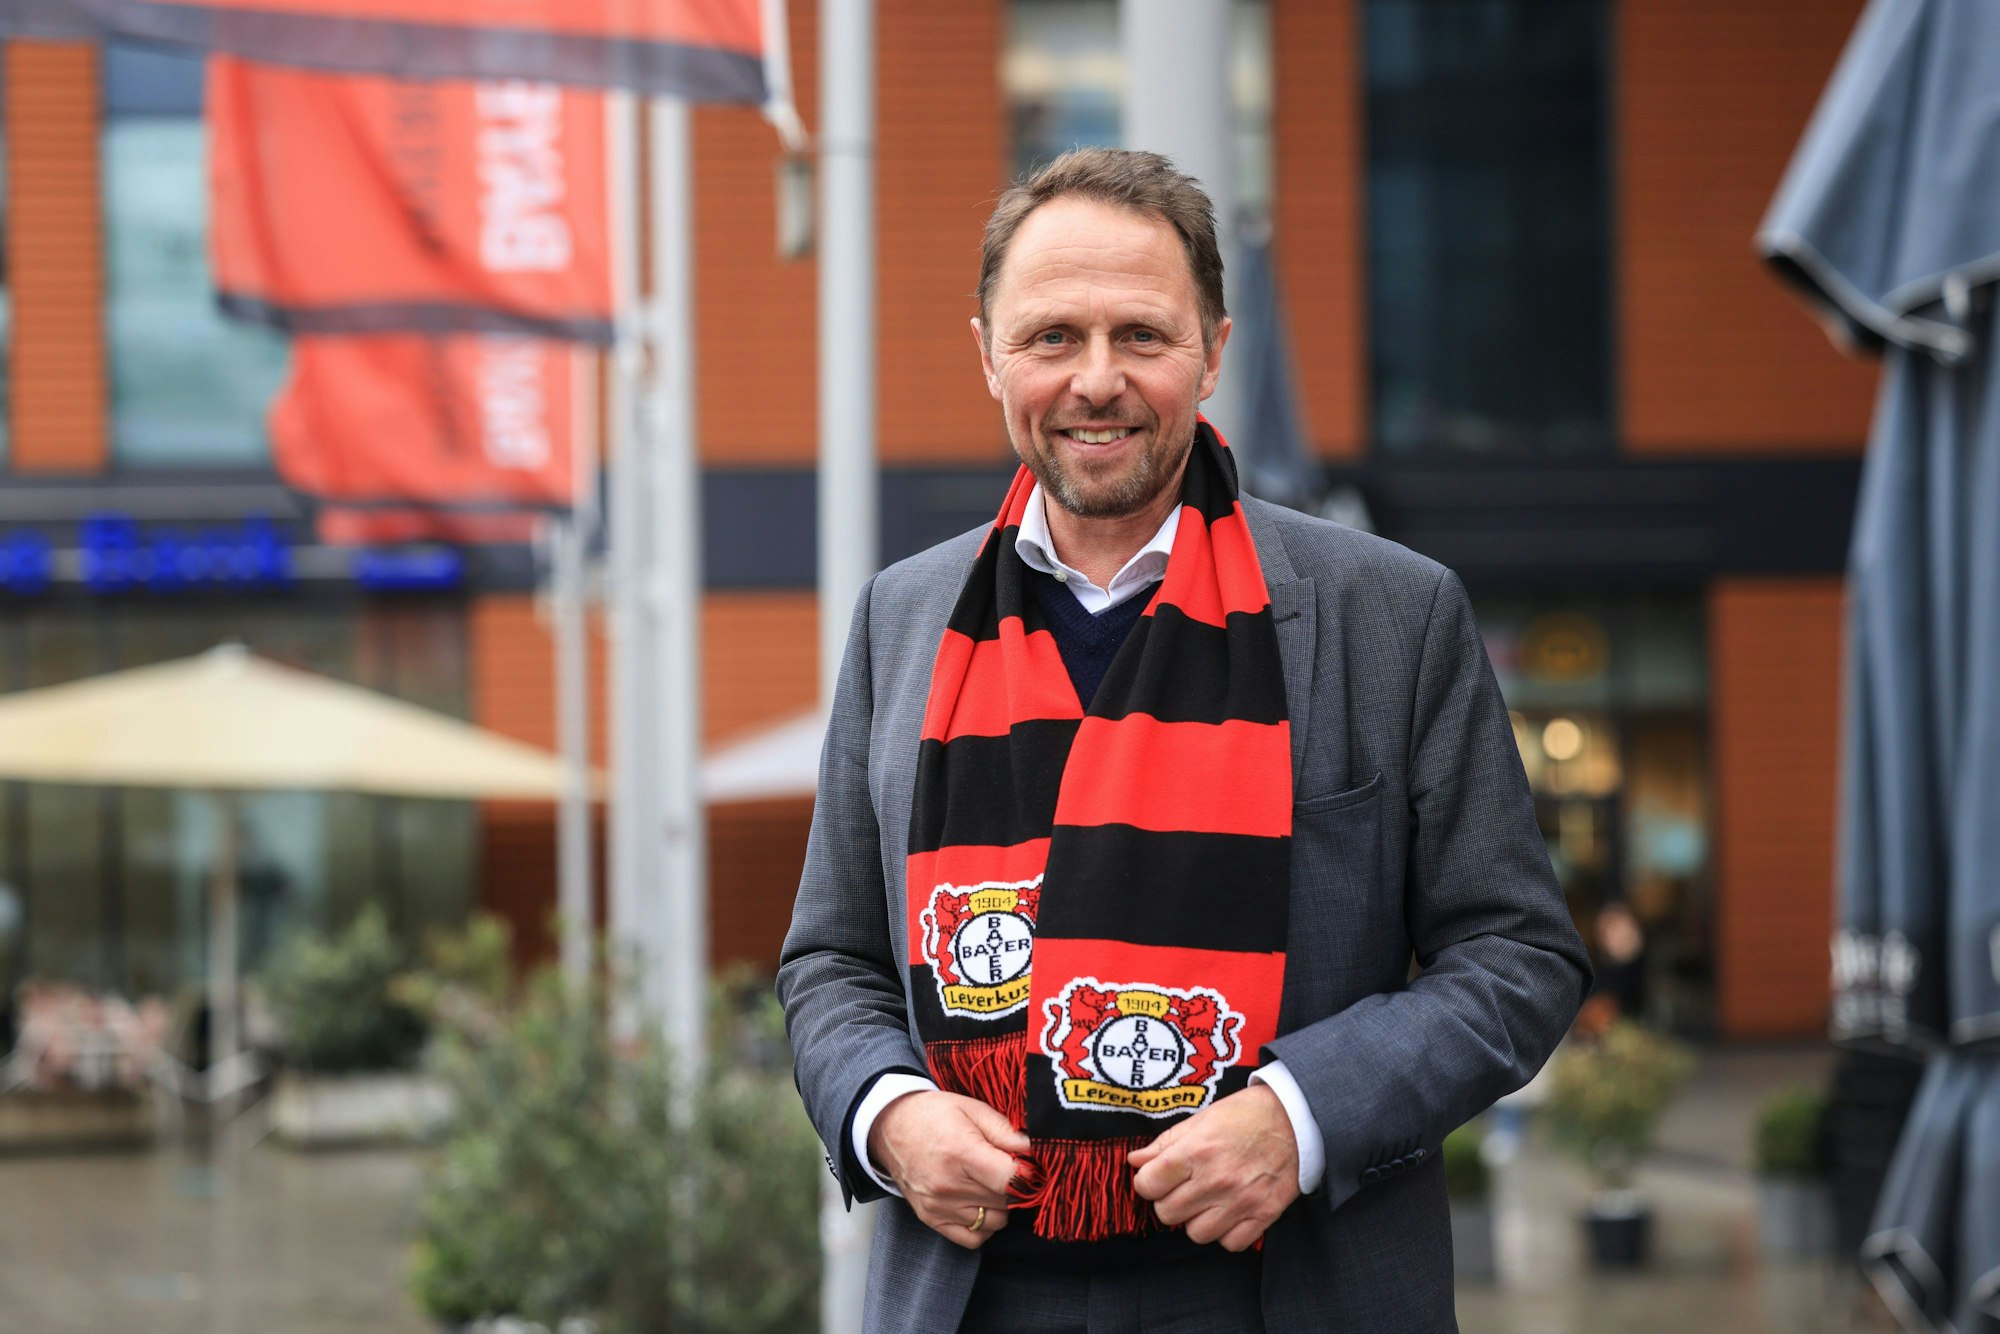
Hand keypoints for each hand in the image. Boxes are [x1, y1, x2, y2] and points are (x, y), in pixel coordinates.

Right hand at [868, 1090, 1028, 1248]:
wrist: (890, 1126)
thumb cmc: (934, 1114)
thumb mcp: (972, 1109)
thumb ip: (1005, 1131)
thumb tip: (1035, 1149)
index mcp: (961, 1153)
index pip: (1010, 1180)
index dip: (1028, 1175)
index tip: (1029, 1165)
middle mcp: (948, 1185)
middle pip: (1006, 1201)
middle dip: (1016, 1186)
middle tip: (1009, 1168)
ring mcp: (939, 1206)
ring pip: (995, 1222)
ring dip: (1001, 1205)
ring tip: (991, 1183)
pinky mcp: (931, 1219)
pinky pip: (973, 1238)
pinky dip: (984, 1225)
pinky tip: (981, 1203)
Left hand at [1128, 1084, 1299, 1250]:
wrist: (1296, 1118)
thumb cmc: (1245, 1115)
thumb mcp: (1202, 1119)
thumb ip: (1166, 1143)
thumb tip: (1135, 1160)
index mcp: (1197, 1151)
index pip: (1149, 1184)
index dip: (1148, 1182)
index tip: (1157, 1178)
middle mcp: (1217, 1179)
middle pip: (1167, 1214)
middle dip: (1169, 1201)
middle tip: (1183, 1188)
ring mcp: (1241, 1200)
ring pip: (1196, 1234)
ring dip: (1196, 1220)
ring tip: (1206, 1201)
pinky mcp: (1264, 1214)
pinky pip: (1230, 1243)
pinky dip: (1226, 1233)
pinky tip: (1228, 1212)